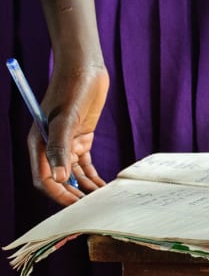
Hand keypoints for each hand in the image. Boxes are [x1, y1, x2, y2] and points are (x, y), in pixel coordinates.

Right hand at [29, 62, 108, 204]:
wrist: (85, 68)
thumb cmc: (71, 88)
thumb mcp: (66, 118)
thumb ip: (61, 148)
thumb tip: (61, 178)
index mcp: (38, 143)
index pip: (44, 178)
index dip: (58, 194)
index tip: (76, 205)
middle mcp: (50, 146)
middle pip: (59, 180)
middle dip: (73, 195)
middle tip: (91, 208)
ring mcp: (66, 143)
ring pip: (74, 174)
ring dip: (85, 188)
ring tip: (100, 201)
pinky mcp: (81, 138)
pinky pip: (85, 164)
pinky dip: (93, 176)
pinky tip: (103, 186)